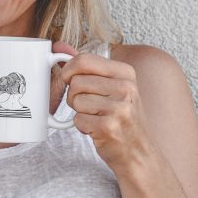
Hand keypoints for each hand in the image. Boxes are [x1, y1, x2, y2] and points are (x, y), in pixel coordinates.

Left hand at [53, 41, 152, 171]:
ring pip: (75, 100)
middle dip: (73, 95)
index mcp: (125, 73)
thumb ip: (86, 66)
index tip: (68, 80)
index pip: (84, 60)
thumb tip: (59, 45)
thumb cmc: (120, 118)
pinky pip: (77, 119)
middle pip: (76, 81)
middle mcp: (126, 88)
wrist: (138, 152)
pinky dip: (82, 126)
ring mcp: (119, 107)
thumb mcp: (111, 87)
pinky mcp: (109, 127)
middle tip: (86, 105)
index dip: (68, 71)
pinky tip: (96, 129)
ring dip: (78, 112)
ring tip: (95, 117)